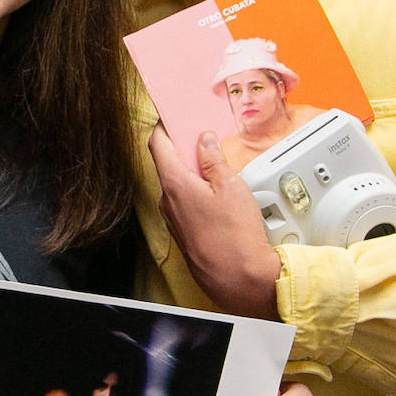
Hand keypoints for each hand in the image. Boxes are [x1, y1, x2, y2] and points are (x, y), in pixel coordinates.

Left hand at [149, 124, 281, 319]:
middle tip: (201, 137)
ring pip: (176, 186)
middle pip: (167, 164)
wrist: (238, 279)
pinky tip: (215, 196)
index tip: (170, 116)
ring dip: (191, 174)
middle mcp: (167, 202)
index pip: (157, 145)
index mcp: (174, 184)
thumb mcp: (231, 187)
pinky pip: (183, 204)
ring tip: (216, 168)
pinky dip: (195, 193)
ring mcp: (173, 220)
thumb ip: (214, 160)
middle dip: (182, 150)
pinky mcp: (183, 233)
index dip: (162, 126)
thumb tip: (204, 141)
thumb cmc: (235, 237)